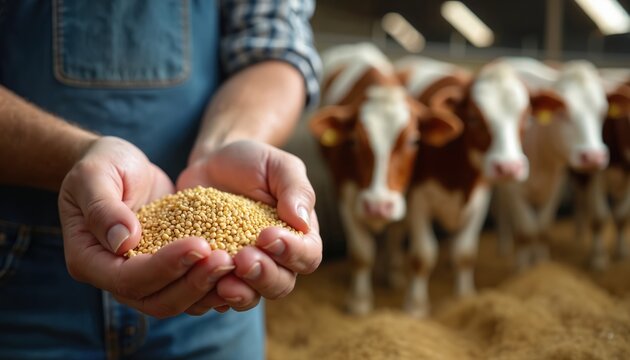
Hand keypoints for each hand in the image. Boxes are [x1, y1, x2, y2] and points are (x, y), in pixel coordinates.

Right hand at [59, 136, 234, 317]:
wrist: (120, 166)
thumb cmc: (102, 164)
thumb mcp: (95, 175)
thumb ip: (103, 208)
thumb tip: (124, 242)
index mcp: (88, 260)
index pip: (128, 279)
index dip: (165, 267)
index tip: (199, 243)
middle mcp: (115, 278)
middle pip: (157, 301)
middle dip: (193, 283)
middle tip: (226, 259)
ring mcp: (143, 278)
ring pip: (178, 301)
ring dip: (208, 288)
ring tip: (236, 263)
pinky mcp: (167, 270)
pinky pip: (191, 289)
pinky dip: (214, 285)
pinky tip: (238, 269)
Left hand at [177, 140, 322, 312]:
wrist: (213, 163)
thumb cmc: (253, 162)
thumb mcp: (278, 166)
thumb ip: (295, 189)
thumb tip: (302, 221)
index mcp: (299, 236)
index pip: (308, 256)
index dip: (292, 253)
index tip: (268, 236)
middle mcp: (277, 260)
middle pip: (282, 285)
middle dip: (264, 276)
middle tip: (243, 258)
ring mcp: (245, 271)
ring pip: (251, 297)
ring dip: (240, 293)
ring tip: (223, 280)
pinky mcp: (215, 274)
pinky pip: (215, 297)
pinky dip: (209, 296)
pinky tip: (197, 281)